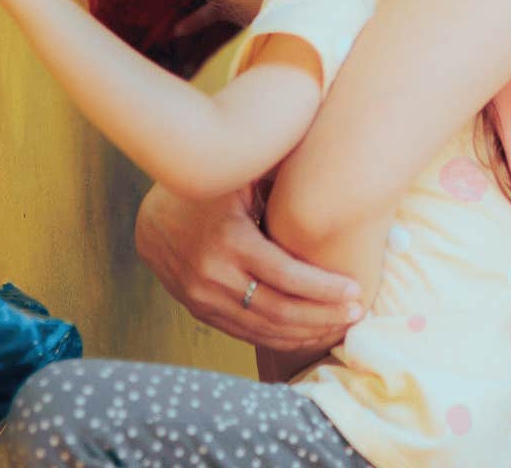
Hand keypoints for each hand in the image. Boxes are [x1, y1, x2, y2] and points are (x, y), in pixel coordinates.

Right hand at [135, 183, 360, 353]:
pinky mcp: (200, 311)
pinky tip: (307, 334)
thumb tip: (337, 172)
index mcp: (230, 240)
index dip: (325, 289)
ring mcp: (204, 298)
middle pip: (280, 310)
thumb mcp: (242, 177)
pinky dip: (279, 338)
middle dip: (323, 315)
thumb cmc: (211, 188)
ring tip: (340, 327)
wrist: (151, 214)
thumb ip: (281, 181)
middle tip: (358, 314)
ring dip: (306, 332)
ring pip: (264, 329)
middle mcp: (214, 275)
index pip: (287, 276)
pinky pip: (245, 333)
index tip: (356, 291)